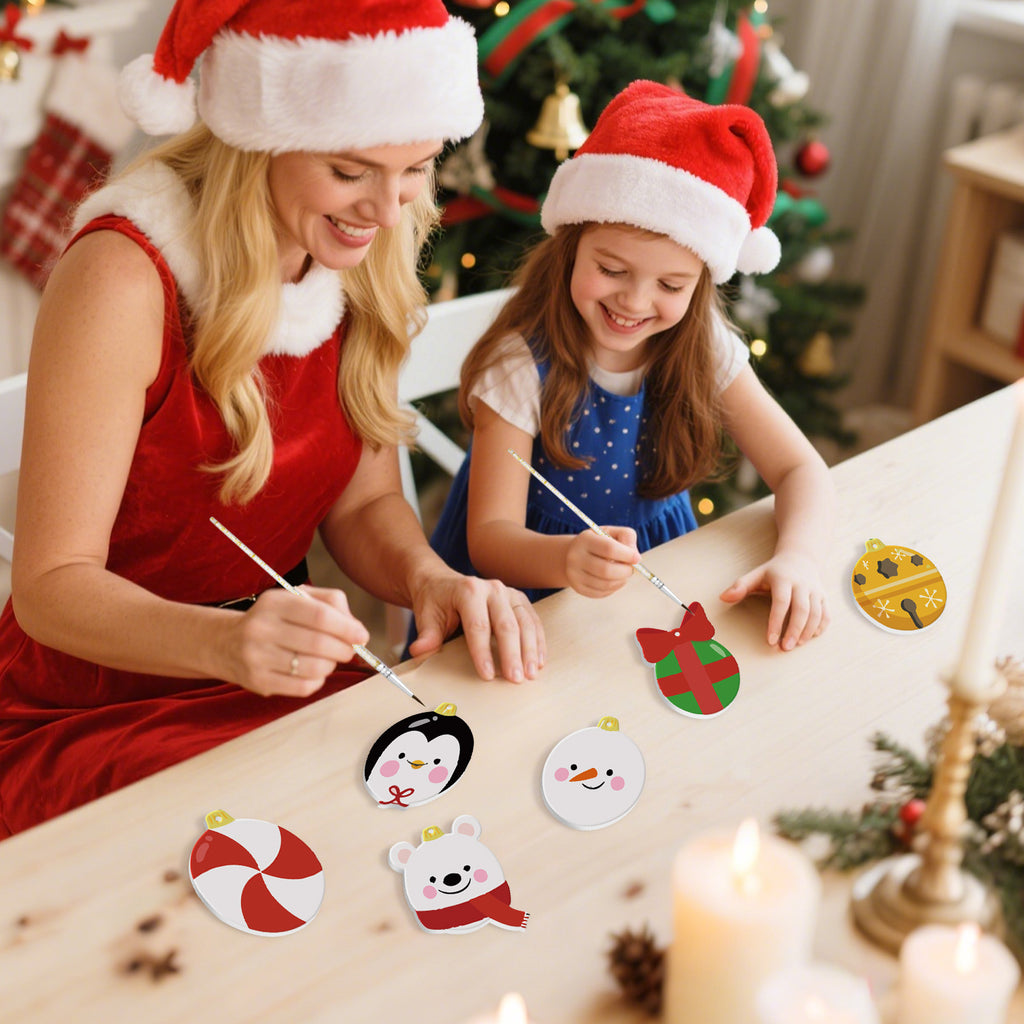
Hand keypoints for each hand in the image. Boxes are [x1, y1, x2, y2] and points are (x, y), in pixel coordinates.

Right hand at [223, 586, 368, 696]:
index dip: (347, 627)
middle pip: (318, 643)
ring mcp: (257, 657)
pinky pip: (302, 687)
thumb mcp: (296, 598)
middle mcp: (261, 628)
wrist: (225, 643)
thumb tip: (356, 628)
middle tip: (349, 650)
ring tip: (329, 659)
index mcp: (274, 602)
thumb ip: (330, 603)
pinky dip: (317, 681)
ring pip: (313, 667)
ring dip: (331, 665)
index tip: (361, 635)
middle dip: (343, 649)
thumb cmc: (273, 619)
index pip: (319, 615)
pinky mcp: (258, 682)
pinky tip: (314, 672)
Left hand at [407, 571, 544, 683]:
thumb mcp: (426, 616)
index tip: (487, 675)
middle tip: (515, 679)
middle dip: (512, 654)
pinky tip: (538, 660)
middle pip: (506, 624)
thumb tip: (420, 651)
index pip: (478, 625)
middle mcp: (492, 589)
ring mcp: (508, 593)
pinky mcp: (518, 600)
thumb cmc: (435, 601)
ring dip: (530, 650)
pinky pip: (533, 620)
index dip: (483, 652)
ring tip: (530, 673)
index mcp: (468, 590)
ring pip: (525, 622)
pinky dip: (537, 641)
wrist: (441, 583)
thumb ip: (427, 635)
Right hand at [564, 526, 639, 597]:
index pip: (609, 548)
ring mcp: (575, 574)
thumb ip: (627, 537)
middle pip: (606, 570)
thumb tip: (635, 557)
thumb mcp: (611, 532)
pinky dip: (614, 588)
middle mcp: (576, 557)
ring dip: (621, 580)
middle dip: (625, 571)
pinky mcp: (578, 588)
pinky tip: (614, 580)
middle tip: (631, 569)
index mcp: (585, 540)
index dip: (627, 555)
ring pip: (606, 584)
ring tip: (623, 574)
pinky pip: (602, 593)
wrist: (573, 554)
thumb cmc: (598, 542)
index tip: (637, 558)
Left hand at [718, 550, 828, 650]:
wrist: (801, 557)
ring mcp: (816, 590)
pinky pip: (826, 614)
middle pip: (802, 610)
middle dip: (794, 631)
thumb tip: (722, 598)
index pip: (781, 602)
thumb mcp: (756, 575)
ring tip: (795, 645)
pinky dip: (820, 628)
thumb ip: (740, 586)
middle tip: (784, 648)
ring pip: (816, 614)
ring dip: (807, 632)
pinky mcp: (824, 597)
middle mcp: (802, 584)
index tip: (770, 640)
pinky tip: (810, 638)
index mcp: (784, 579)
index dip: (776, 622)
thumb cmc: (774, 571)